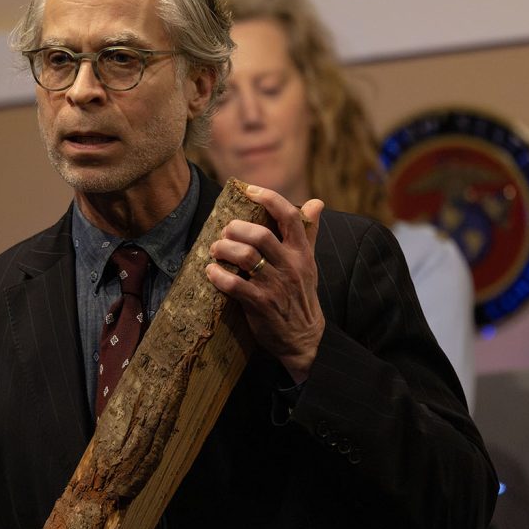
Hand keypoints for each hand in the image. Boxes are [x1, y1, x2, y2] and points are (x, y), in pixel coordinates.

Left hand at [206, 185, 324, 382]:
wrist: (304, 338)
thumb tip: (317, 202)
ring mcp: (275, 286)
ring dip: (224, 249)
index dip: (268, 198)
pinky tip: (211, 272)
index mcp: (302, 253)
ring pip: (245, 256)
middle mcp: (290, 266)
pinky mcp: (260, 305)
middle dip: (236, 228)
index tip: (250, 190)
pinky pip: (234, 285)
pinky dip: (218, 275)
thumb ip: (309, 232)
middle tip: (226, 232)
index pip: (289, 216)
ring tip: (216, 250)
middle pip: (260, 235)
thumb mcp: (309, 263)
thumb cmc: (301, 295)